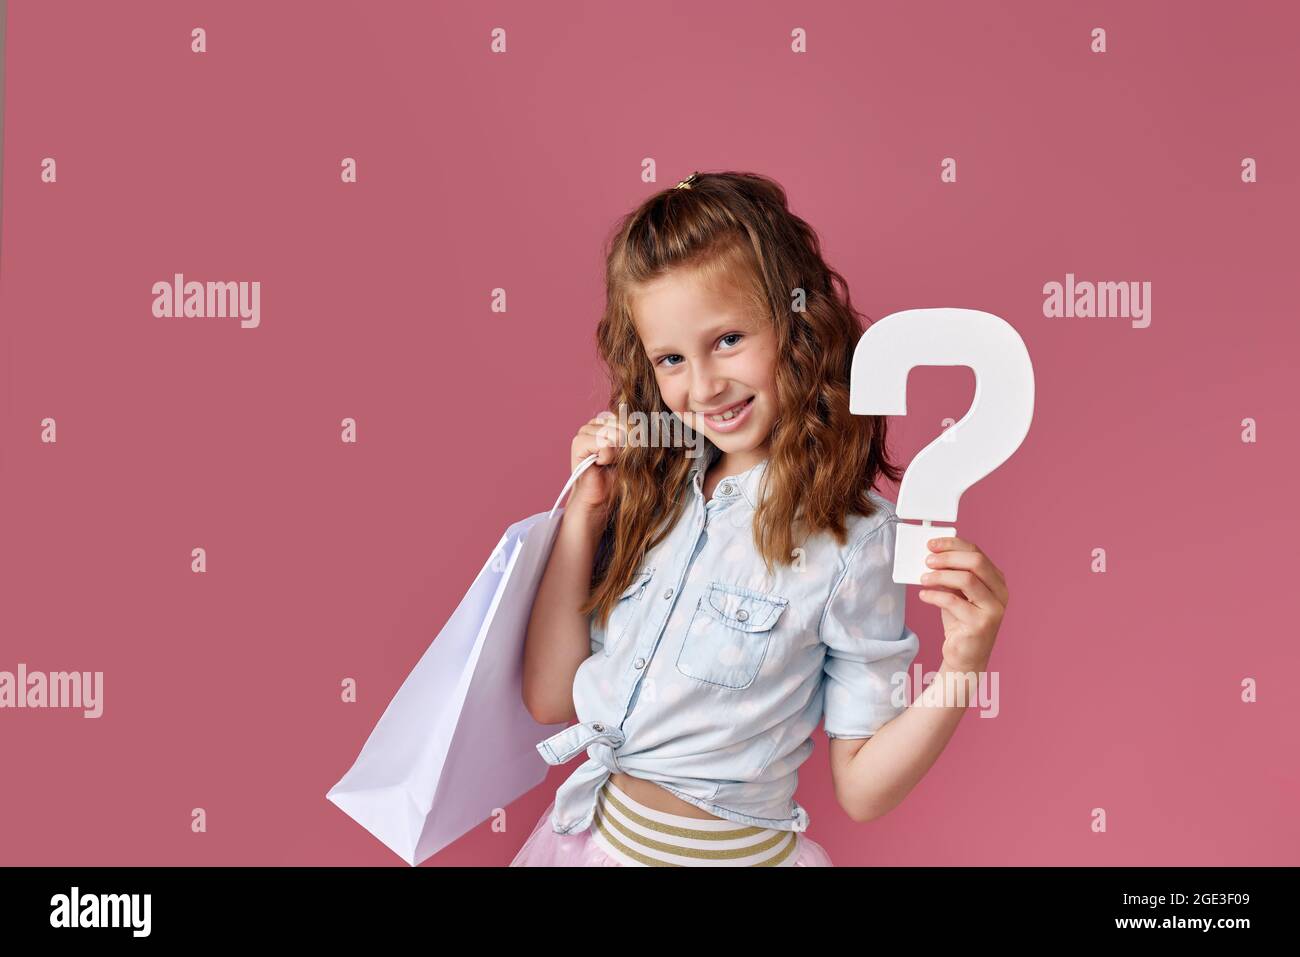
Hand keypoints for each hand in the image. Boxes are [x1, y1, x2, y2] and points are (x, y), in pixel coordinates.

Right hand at [566, 411, 626, 520]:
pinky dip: (607, 457)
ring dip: (616, 453)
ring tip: (607, 462)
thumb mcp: (631, 452)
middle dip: (625, 446)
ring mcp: (585, 430)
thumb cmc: (616, 475)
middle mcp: (595, 422)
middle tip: (616, 461)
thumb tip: (642, 423)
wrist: (601, 496)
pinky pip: (604, 443)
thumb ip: (635, 436)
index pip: (628, 417)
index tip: (627, 454)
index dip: (633, 437)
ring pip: (613, 433)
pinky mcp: (578, 442)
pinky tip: (599, 464)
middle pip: (622, 424)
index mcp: (608, 421)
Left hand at [917, 536, 1007, 673]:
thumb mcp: (957, 593)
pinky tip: (924, 595)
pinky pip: (954, 602)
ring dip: (940, 575)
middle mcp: (1000, 593)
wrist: (965, 656)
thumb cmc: (960, 621)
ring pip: (967, 579)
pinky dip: (935, 595)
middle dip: (948, 557)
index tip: (932, 544)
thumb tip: (932, 556)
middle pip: (976, 562)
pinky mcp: (981, 624)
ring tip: (923, 579)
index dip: (953, 545)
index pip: (977, 552)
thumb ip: (952, 575)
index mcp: (997, 580)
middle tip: (927, 560)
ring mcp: (994, 609)